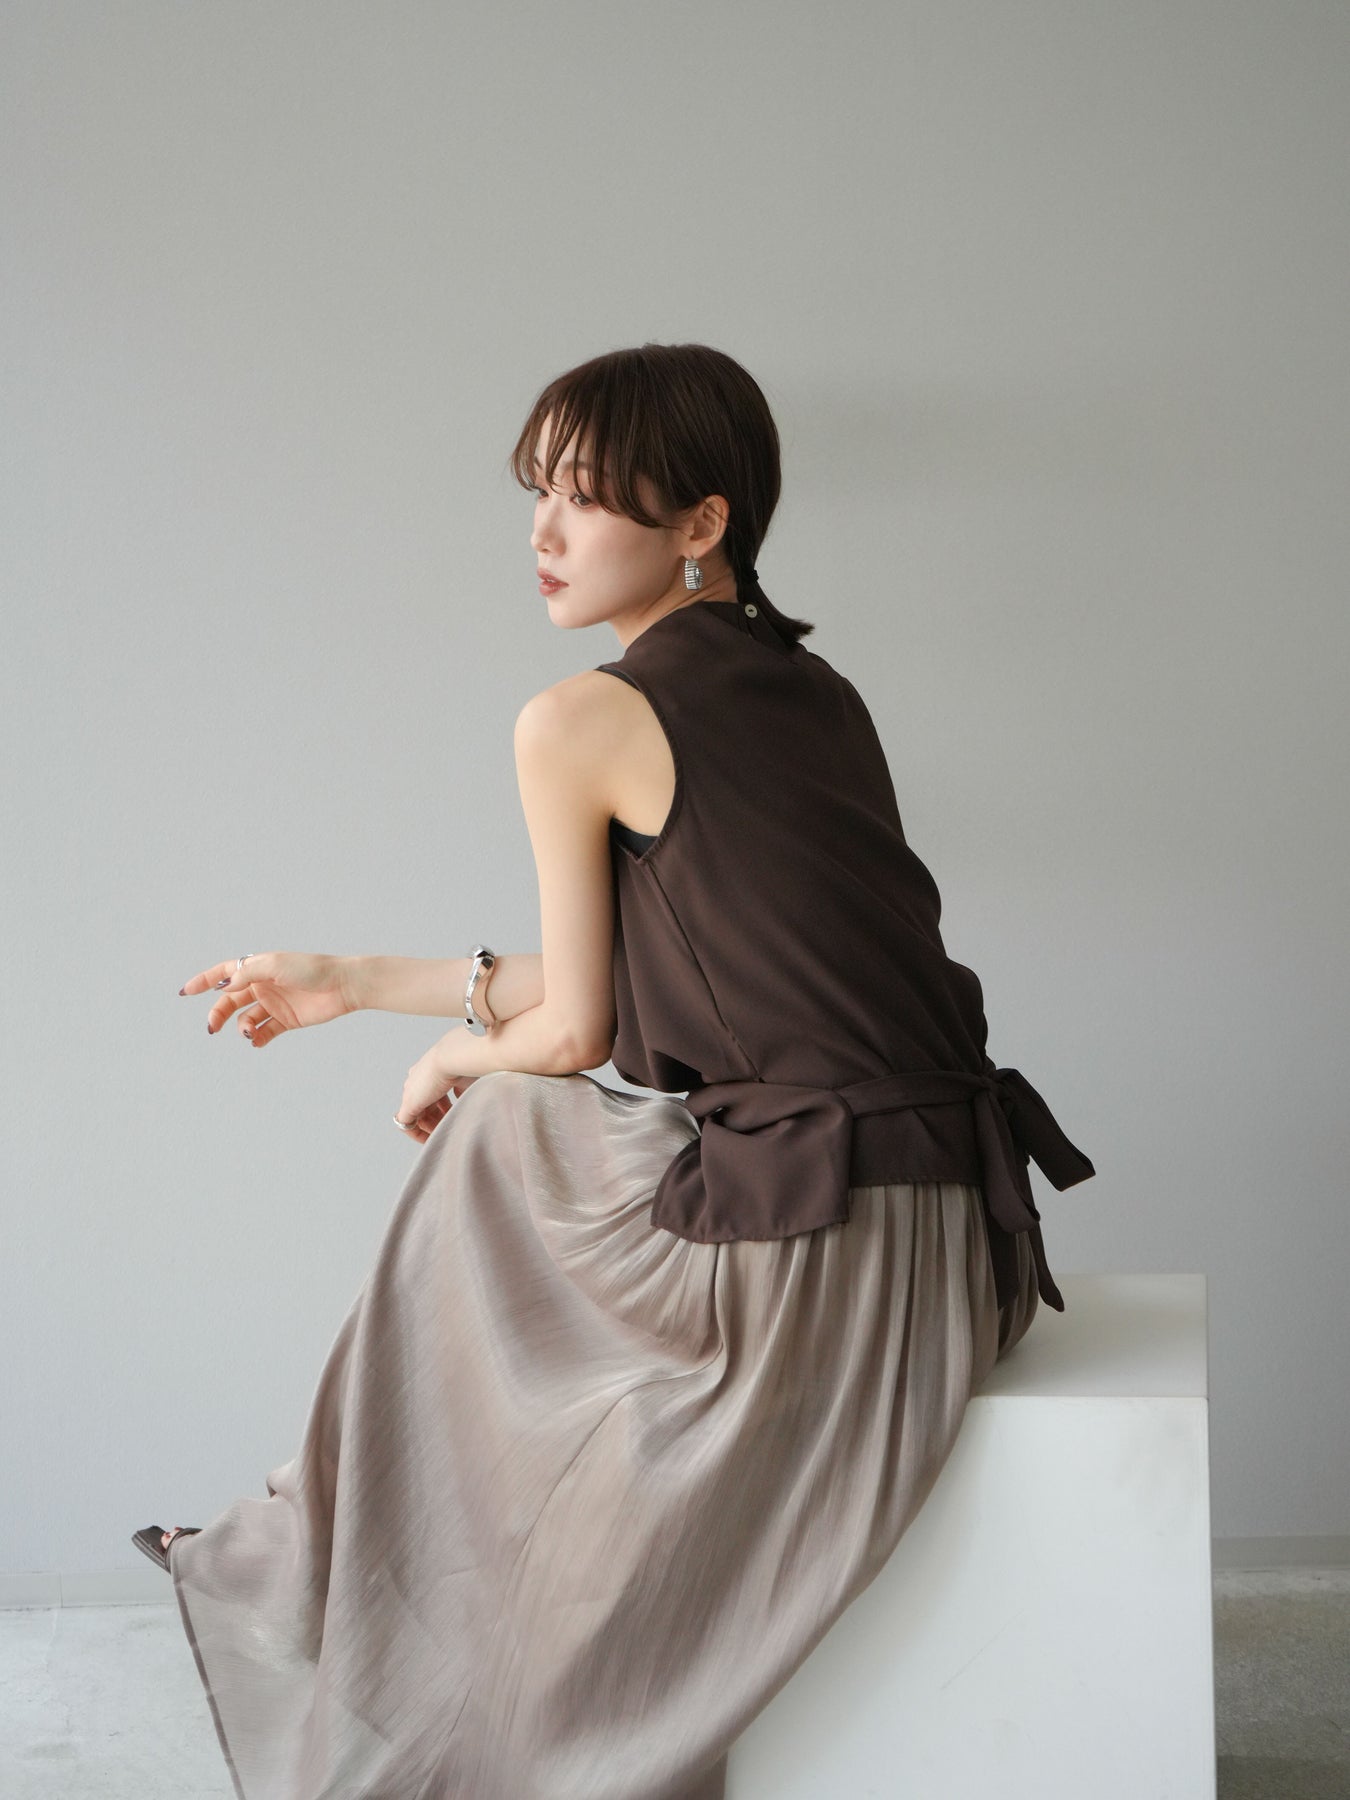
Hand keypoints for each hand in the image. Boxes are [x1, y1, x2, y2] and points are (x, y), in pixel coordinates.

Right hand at [180, 952, 358, 1045]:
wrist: (343, 986)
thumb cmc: (311, 970)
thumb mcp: (274, 965)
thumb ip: (246, 974)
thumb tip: (223, 985)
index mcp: (258, 968)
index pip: (224, 973)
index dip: (204, 981)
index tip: (185, 992)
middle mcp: (263, 985)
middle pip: (230, 1001)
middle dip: (218, 1014)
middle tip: (212, 1027)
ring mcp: (275, 1003)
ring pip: (246, 1019)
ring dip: (242, 1028)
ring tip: (249, 1033)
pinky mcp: (287, 1020)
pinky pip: (264, 1031)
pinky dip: (257, 1038)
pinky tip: (256, 1041)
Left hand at [393, 1033, 478, 1143]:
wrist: (455, 1055)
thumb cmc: (468, 1062)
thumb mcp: (468, 1079)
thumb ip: (464, 1091)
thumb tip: (470, 1102)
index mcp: (432, 1069)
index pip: (434, 1094)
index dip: (444, 1108)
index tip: (456, 1116)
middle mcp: (419, 1079)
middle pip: (426, 1106)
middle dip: (438, 1119)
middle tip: (451, 1128)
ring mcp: (412, 1091)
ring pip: (418, 1115)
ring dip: (431, 1127)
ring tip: (444, 1134)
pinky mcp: (409, 1104)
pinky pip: (406, 1124)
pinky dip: (416, 1133)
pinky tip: (428, 1139)